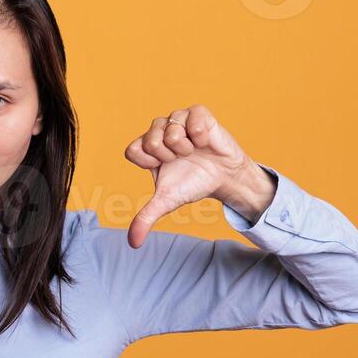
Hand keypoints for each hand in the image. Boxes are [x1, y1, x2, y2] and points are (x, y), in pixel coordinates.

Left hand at [122, 103, 270, 248]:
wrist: (224, 178)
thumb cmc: (193, 184)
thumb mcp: (167, 201)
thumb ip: (146, 217)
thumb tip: (133, 244)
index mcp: (146, 148)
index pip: (132, 150)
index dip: (149, 163)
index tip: (164, 168)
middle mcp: (159, 130)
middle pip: (150, 139)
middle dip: (168, 156)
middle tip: (181, 160)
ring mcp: (178, 119)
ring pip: (170, 128)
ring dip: (185, 147)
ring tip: (193, 151)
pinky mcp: (198, 113)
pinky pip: (193, 118)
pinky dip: (200, 135)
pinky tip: (204, 142)